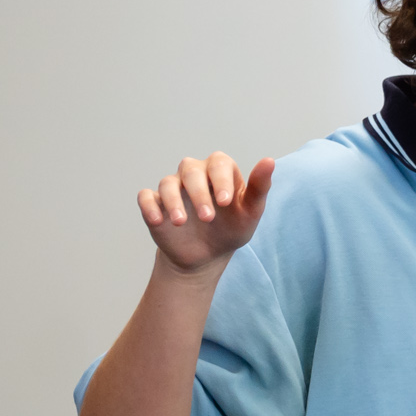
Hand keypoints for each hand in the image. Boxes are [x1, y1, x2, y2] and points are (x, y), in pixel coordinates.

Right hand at [139, 154, 273, 275]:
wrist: (208, 255)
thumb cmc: (233, 228)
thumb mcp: (251, 212)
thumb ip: (259, 187)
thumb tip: (269, 160)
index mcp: (220, 171)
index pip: (219, 163)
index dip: (221, 180)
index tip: (225, 203)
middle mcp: (195, 174)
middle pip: (191, 171)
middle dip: (199, 194)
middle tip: (208, 218)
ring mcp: (174, 188)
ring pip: (167, 182)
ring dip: (174, 201)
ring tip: (182, 222)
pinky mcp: (155, 203)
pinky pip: (146, 197)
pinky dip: (150, 206)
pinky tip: (158, 220)